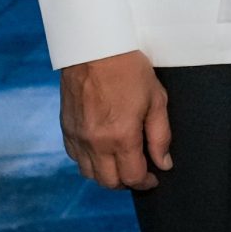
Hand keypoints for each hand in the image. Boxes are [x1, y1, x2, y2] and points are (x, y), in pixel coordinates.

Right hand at [59, 51, 170, 191]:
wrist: (94, 48)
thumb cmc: (129, 70)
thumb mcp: (156, 100)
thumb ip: (160, 136)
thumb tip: (164, 163)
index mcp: (121, 137)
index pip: (133, 177)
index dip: (146, 182)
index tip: (154, 177)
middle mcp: (95, 143)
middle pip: (109, 182)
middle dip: (127, 183)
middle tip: (139, 173)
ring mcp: (78, 137)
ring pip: (89, 174)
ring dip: (106, 175)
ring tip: (122, 163)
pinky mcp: (66, 129)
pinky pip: (76, 158)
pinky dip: (89, 162)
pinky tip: (102, 151)